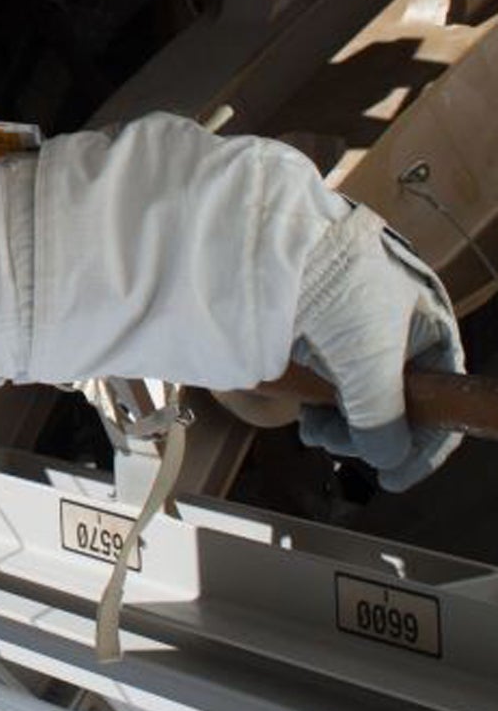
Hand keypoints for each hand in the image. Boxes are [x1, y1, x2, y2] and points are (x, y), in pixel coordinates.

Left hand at [291, 202, 464, 489]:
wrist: (268, 233)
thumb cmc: (334, 283)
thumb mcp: (370, 358)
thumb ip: (383, 416)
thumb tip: (388, 457)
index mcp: (426, 319)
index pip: (442, 391)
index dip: (424, 441)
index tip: (396, 476)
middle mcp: (392, 318)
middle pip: (393, 393)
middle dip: (367, 430)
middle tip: (336, 448)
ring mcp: (348, 318)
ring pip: (354, 386)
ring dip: (338, 419)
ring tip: (314, 432)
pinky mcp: (308, 320)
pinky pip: (322, 370)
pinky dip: (315, 396)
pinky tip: (301, 411)